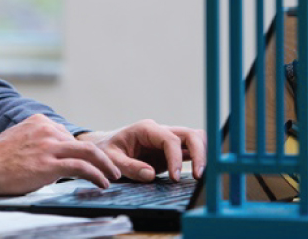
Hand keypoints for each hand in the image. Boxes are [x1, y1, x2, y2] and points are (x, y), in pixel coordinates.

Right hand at [0, 114, 120, 195]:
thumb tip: (47, 150)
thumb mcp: (17, 137)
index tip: (90, 162)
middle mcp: (46, 129)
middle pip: (82, 142)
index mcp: (39, 121)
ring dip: (105, 165)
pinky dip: (96, 175)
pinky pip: (81, 167)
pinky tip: (102, 183)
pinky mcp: (49, 164)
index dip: (81, 151)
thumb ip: (35, 138)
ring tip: (113, 176)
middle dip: (100, 157)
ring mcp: (49, 146)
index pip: (68, 135)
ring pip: (88, 152)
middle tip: (110, 169)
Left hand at [76, 119, 205, 182]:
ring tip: (201, 176)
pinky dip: (198, 160)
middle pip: (190, 134)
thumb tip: (150, 174)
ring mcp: (168, 139)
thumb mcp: (110, 159)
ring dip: (202, 155)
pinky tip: (199, 175)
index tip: (174, 178)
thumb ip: (128, 166)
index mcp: (146, 129)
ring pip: (195, 139)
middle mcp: (160, 131)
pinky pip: (191, 150)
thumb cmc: (107, 150)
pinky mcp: (171, 150)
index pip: (170, 139)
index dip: (175, 158)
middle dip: (199, 153)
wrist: (105, 147)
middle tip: (199, 176)